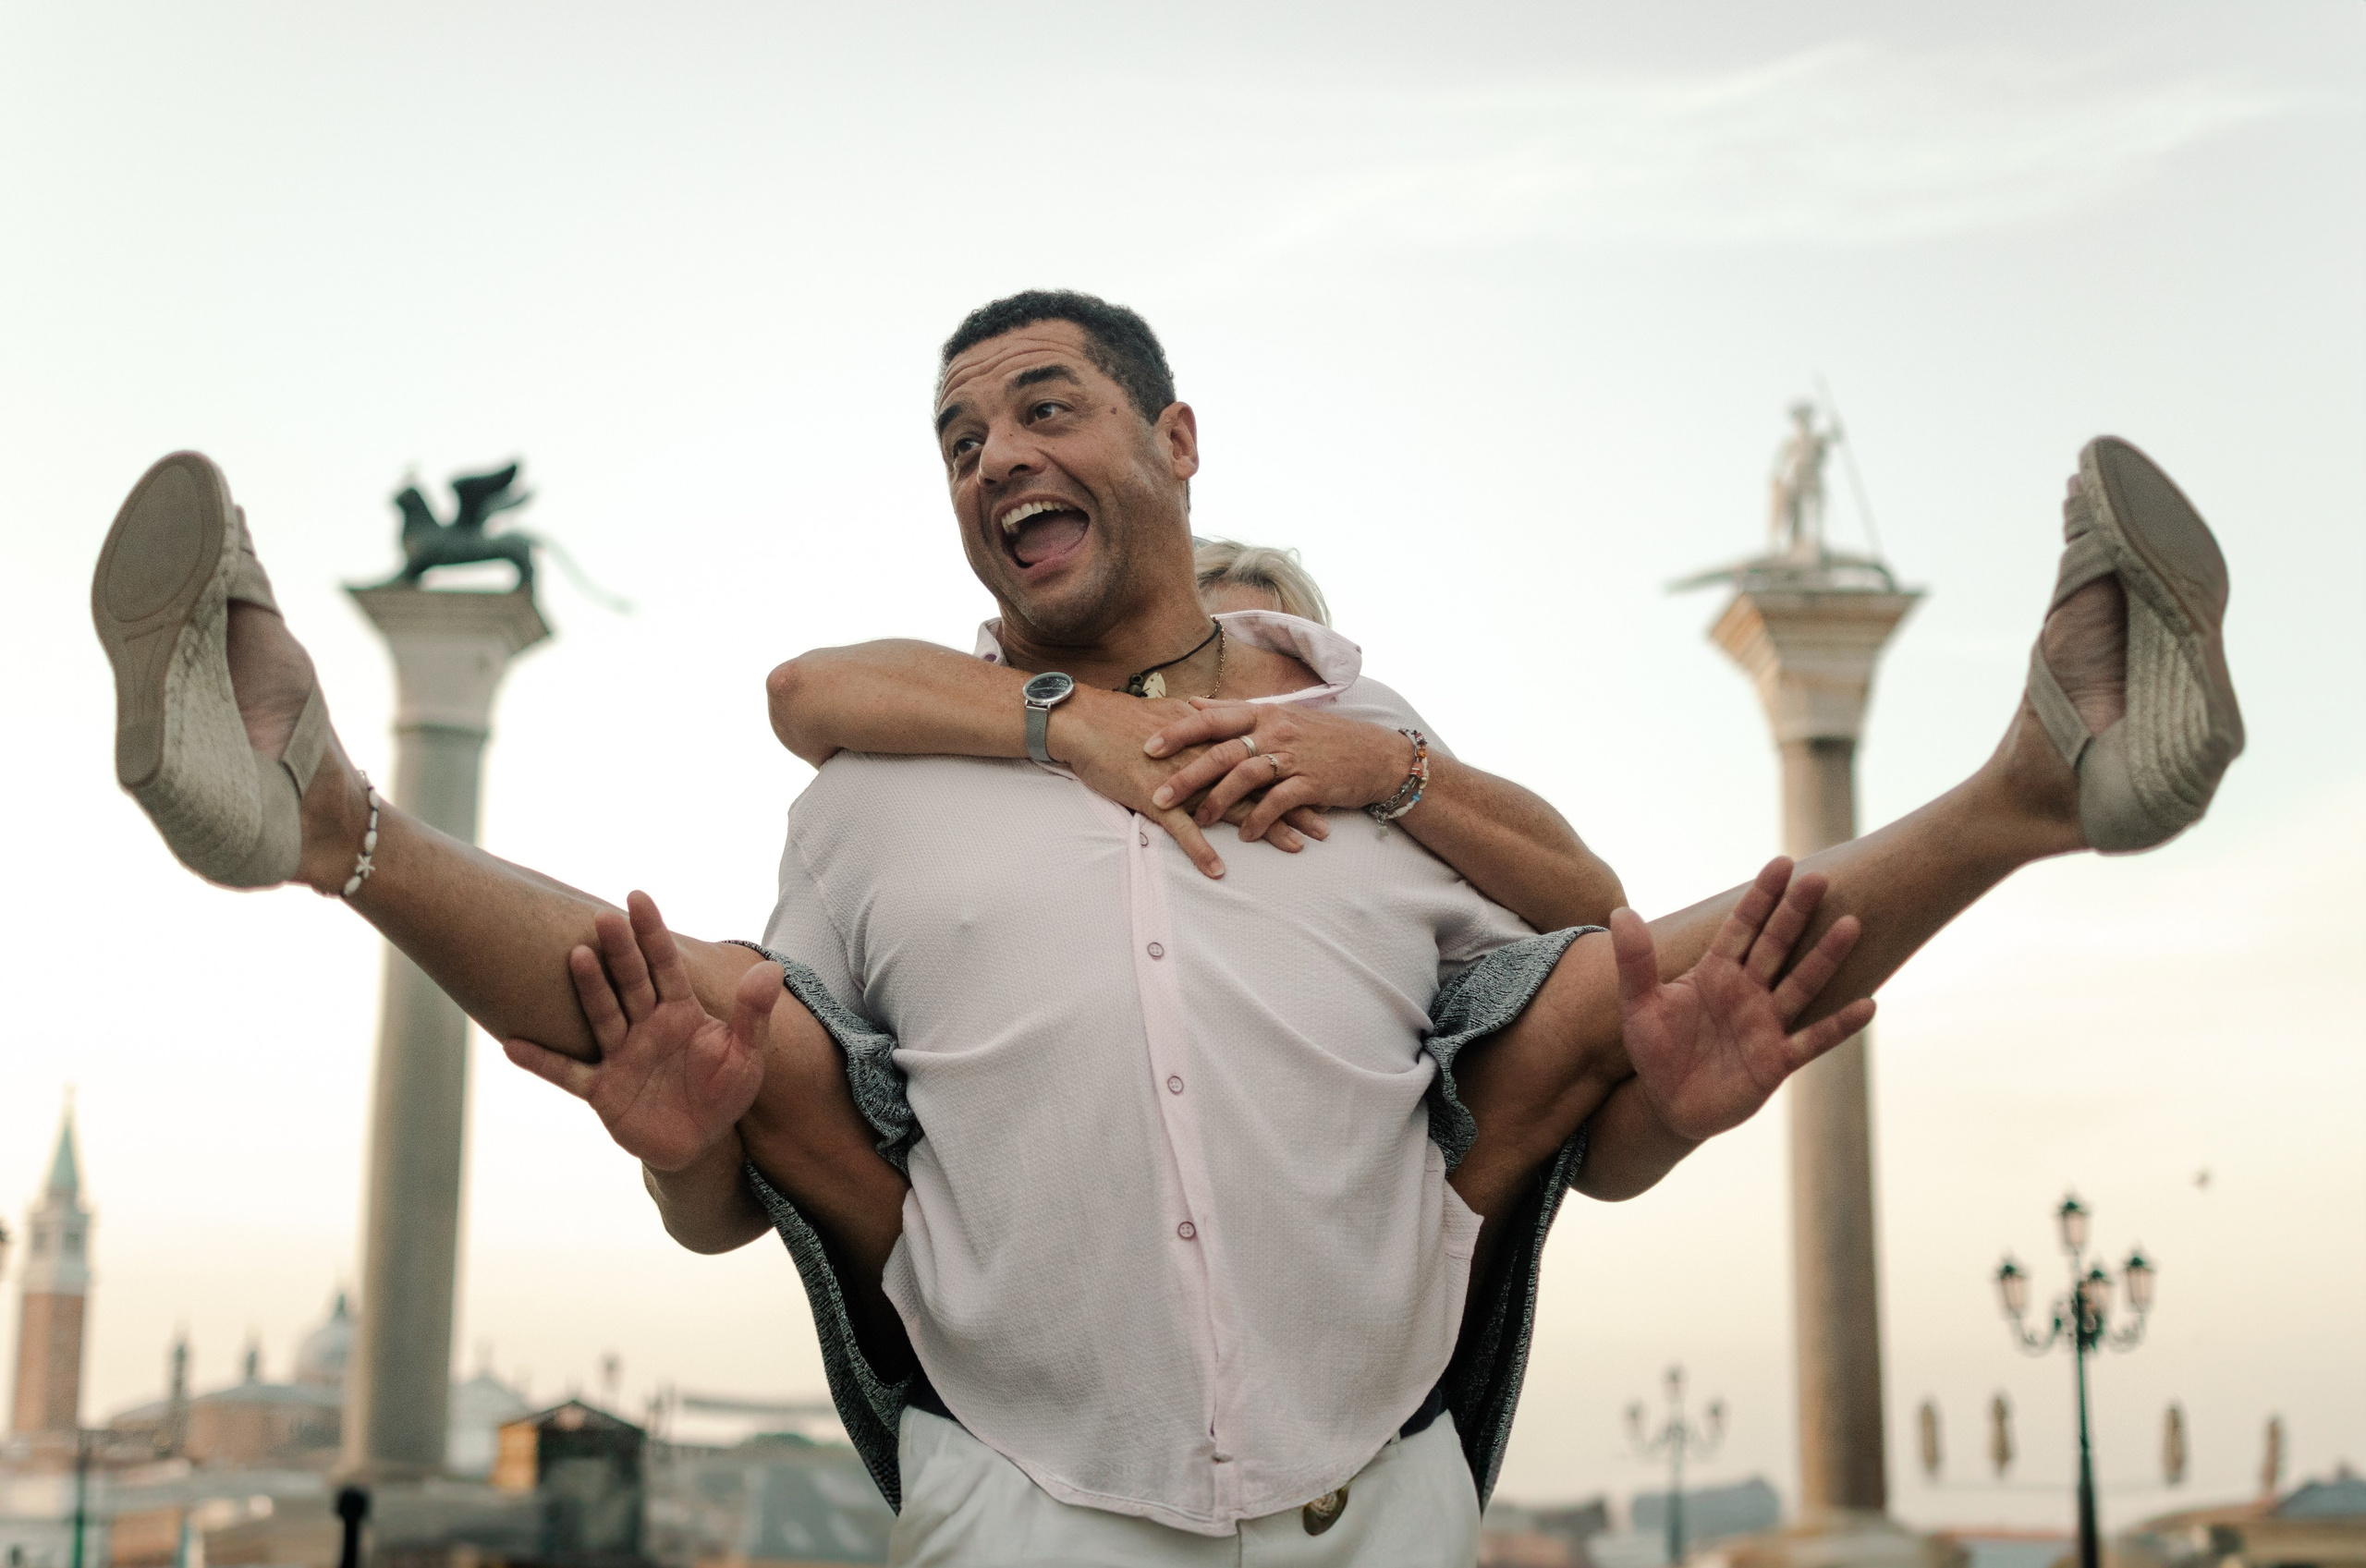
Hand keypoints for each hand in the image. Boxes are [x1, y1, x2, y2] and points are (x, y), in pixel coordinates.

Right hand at [502, 891, 773, 1172]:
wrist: (698, 1142)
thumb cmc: (722, 1091)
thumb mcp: (746, 1056)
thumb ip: (753, 1015)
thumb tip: (770, 970)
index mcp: (680, 1012)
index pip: (666, 965)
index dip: (653, 933)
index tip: (638, 897)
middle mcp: (645, 1026)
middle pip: (631, 983)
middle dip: (620, 951)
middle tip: (605, 917)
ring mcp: (621, 1056)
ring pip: (603, 1016)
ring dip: (590, 989)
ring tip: (577, 956)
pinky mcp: (603, 1090)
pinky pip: (568, 1074)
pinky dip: (542, 1062)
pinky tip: (511, 1044)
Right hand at [1051, 686, 1330, 876]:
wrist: (1085, 722)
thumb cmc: (1125, 721)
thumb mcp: (1173, 717)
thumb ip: (1202, 724)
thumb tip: (1223, 726)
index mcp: (1210, 734)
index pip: (1260, 757)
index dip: (1291, 774)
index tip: (1320, 788)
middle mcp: (1203, 755)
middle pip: (1257, 783)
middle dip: (1293, 804)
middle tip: (1324, 825)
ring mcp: (1180, 778)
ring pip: (1230, 805)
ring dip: (1264, 828)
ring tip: (1294, 847)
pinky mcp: (1153, 796)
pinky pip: (1181, 828)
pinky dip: (1200, 850)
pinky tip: (1219, 870)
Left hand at [1144, 699, 1413, 841]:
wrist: (1377, 756)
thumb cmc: (1322, 738)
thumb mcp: (1280, 715)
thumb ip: (1235, 712)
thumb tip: (1192, 704)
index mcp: (1263, 712)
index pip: (1212, 718)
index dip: (1178, 732)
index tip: (1147, 745)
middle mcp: (1276, 731)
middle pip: (1221, 751)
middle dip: (1186, 775)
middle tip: (1157, 795)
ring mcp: (1294, 757)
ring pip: (1245, 777)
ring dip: (1217, 802)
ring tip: (1197, 820)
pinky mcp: (1312, 783)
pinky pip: (1277, 803)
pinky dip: (1257, 820)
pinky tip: (1243, 835)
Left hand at [1610, 858, 1875, 1143]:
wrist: (1668, 1105)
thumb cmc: (1655, 1050)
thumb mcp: (1638, 1005)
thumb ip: (1635, 961)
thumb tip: (1621, 911)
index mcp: (1715, 973)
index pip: (1741, 927)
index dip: (1760, 898)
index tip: (1781, 863)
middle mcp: (1747, 992)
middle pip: (1775, 946)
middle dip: (1795, 913)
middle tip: (1820, 877)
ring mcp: (1765, 1025)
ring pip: (1801, 985)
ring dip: (1824, 957)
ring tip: (1849, 925)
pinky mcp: (1776, 1061)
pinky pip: (1813, 1040)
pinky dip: (1839, 1025)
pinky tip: (1868, 1005)